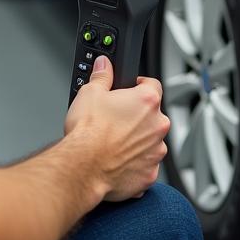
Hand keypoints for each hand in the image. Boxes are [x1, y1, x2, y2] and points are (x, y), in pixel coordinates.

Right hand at [64, 56, 169, 202]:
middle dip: (137, 115)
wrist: (82, 167)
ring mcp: (156, 151)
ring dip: (137, 140)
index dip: (139, 85)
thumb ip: (102, 75)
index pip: (152, 84)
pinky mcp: (149, 174)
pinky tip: (117, 159)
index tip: (129, 90)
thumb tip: (104, 65)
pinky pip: (145, 164)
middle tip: (116, 118)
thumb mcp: (90, 92)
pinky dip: (134, 162)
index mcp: (147, 101)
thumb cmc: (88, 132)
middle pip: (152, 114)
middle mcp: (157, 126)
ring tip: (114, 141)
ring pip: (150, 141)